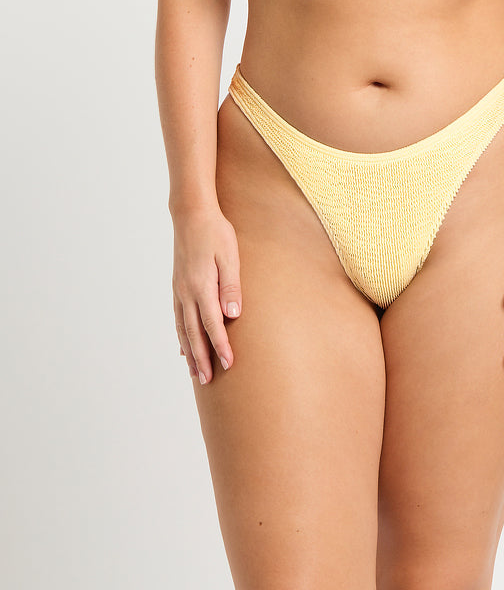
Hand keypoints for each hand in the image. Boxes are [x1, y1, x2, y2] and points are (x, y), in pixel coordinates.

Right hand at [172, 204, 241, 385]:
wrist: (190, 214)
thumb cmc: (215, 232)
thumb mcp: (229, 255)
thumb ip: (230, 285)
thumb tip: (232, 314)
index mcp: (201, 286)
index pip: (212, 324)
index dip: (221, 346)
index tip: (229, 364)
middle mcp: (187, 292)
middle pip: (194, 333)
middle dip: (202, 358)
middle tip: (209, 381)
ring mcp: (179, 290)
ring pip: (183, 329)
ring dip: (190, 352)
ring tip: (195, 372)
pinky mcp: (177, 286)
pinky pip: (177, 318)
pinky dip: (181, 335)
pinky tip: (183, 346)